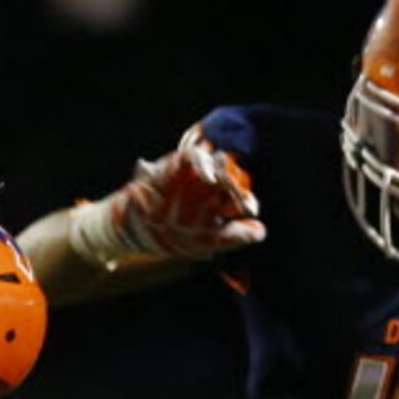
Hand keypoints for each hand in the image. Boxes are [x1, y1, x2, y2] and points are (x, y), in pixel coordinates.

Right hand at [110, 123, 264, 260]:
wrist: (138, 230)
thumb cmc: (174, 237)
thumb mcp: (207, 242)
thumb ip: (235, 237)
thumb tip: (261, 232)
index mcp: (220, 202)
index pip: (240, 197)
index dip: (246, 202)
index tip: (250, 212)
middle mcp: (209, 187)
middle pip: (230, 179)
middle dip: (236, 188)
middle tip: (239, 198)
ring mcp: (194, 175)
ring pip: (215, 164)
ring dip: (223, 170)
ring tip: (224, 182)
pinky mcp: (176, 165)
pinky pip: (192, 156)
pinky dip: (201, 163)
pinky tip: (208, 176)